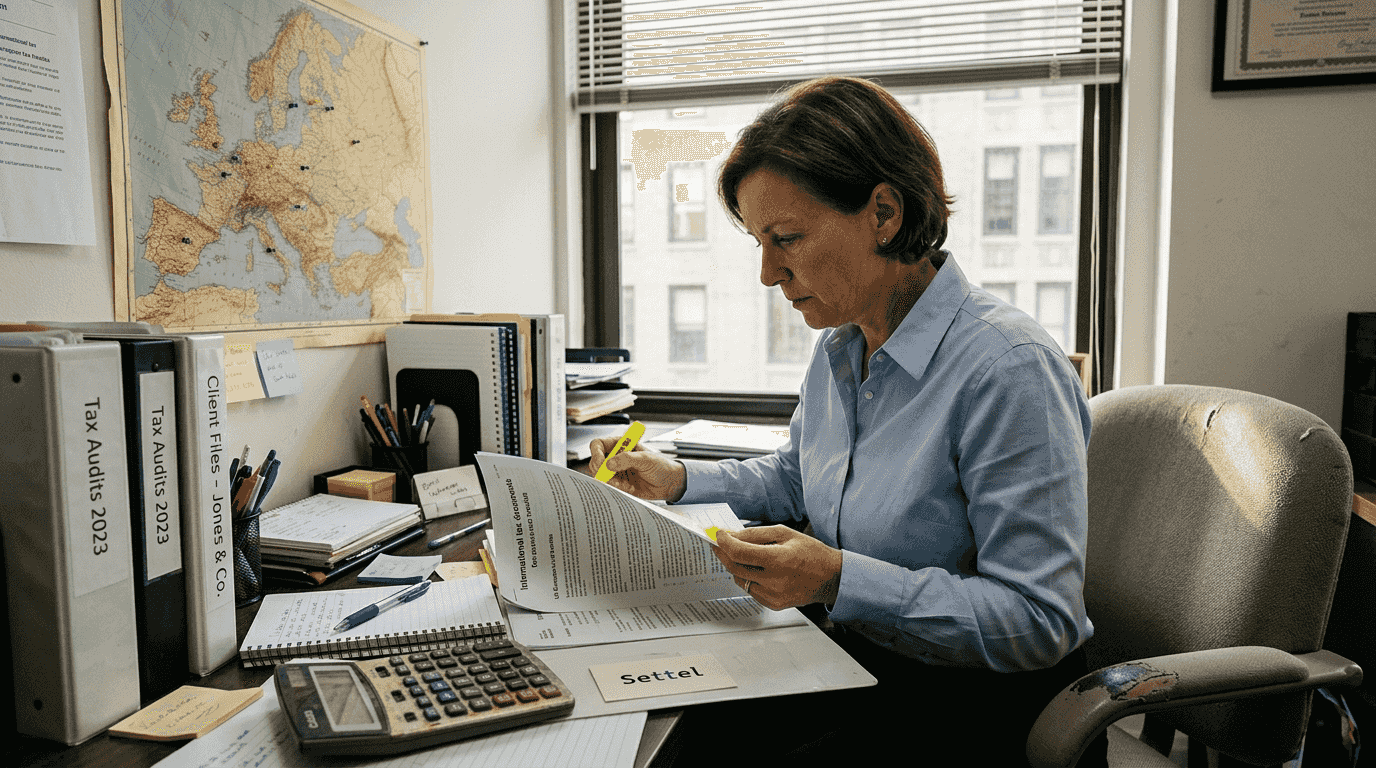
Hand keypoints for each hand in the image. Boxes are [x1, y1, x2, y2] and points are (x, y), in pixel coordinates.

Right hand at [587, 438, 686, 501]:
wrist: (669, 483)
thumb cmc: (661, 466)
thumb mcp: (645, 459)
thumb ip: (627, 459)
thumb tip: (609, 463)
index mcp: (621, 445)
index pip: (598, 445)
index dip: (596, 454)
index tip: (601, 464)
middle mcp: (616, 457)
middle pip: (595, 462)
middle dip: (601, 471)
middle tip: (610, 476)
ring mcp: (617, 471)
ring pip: (600, 477)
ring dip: (610, 482)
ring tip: (623, 483)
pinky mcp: (620, 484)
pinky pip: (610, 487)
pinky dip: (618, 488)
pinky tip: (630, 487)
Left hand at [713, 526, 841, 610]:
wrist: (830, 577)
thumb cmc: (810, 553)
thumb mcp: (785, 534)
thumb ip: (756, 534)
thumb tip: (732, 535)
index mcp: (778, 559)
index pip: (739, 552)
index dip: (724, 542)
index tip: (719, 535)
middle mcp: (774, 580)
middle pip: (735, 567)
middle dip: (724, 553)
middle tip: (721, 544)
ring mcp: (773, 595)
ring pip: (740, 580)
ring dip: (736, 566)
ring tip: (742, 556)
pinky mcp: (774, 604)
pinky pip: (750, 590)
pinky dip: (748, 579)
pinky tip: (757, 570)